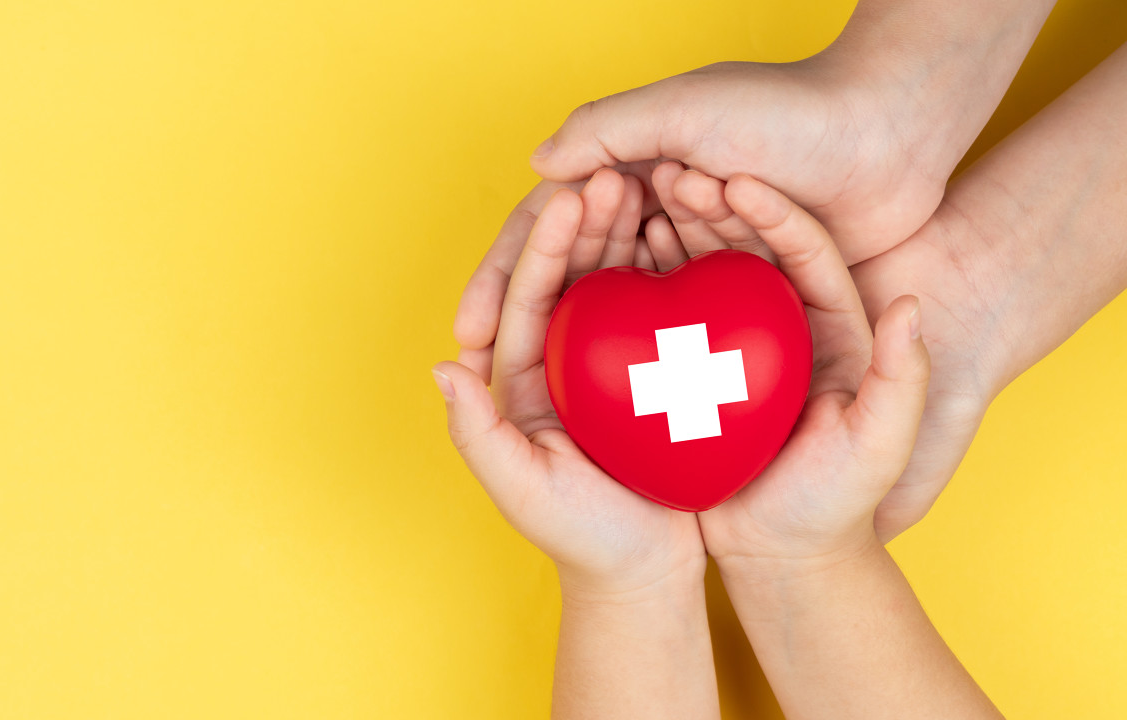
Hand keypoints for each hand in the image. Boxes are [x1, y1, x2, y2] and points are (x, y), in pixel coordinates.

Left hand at [434, 169, 703, 596]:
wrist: (645, 573)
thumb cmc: (581, 538)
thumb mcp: (524, 492)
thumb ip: (478, 434)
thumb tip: (445, 365)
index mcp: (519, 380)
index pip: (525, 299)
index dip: (544, 248)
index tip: (569, 199)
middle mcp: (558, 362)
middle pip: (568, 276)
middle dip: (585, 224)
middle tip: (613, 175)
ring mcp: (608, 363)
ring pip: (614, 282)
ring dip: (627, 233)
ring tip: (653, 185)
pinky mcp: (653, 370)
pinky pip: (660, 308)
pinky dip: (672, 268)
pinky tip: (695, 233)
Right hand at [456, 57, 945, 384]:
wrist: (889, 135)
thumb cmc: (786, 109)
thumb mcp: (683, 107)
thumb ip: (605, 130)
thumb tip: (534, 165)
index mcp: (632, 164)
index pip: (547, 230)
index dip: (502, 279)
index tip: (469, 335)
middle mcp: (658, 209)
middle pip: (578, 276)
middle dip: (533, 325)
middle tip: (494, 378)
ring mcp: (701, 250)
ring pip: (631, 305)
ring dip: (596, 341)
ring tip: (552, 391)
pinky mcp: (745, 283)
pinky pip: (690, 321)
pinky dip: (662, 348)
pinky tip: (635, 386)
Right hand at [657, 173, 930, 563]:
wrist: (786, 559)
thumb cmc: (839, 503)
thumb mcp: (882, 446)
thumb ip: (903, 380)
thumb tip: (912, 305)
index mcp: (829, 325)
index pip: (801, 248)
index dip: (769, 210)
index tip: (733, 179)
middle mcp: (778, 323)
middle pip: (743, 247)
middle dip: (706, 205)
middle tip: (667, 172)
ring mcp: (731, 344)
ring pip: (697, 272)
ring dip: (668, 232)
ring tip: (629, 200)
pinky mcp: (693, 370)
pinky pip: (664, 318)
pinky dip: (640, 286)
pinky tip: (608, 263)